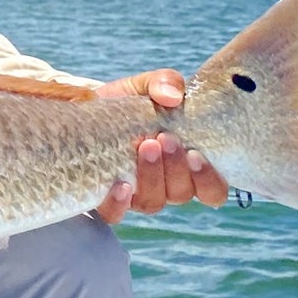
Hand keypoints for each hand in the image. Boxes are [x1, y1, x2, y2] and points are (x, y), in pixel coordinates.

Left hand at [93, 69, 230, 223]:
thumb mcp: (145, 87)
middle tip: (165, 138)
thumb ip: (164, 83)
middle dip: (176, 167)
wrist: (84, 112)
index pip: (213, 190)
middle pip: (182, 193)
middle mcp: (166, 186)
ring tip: (144, 146)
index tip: (196, 153)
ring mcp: (136, 195)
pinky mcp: (106, 200)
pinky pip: (116, 214)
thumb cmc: (127, 104)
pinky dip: (120, 203)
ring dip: (152, 176)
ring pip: (154, 202)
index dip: (210, 179)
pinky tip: (120, 184)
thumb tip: (173, 96)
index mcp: (186, 166)